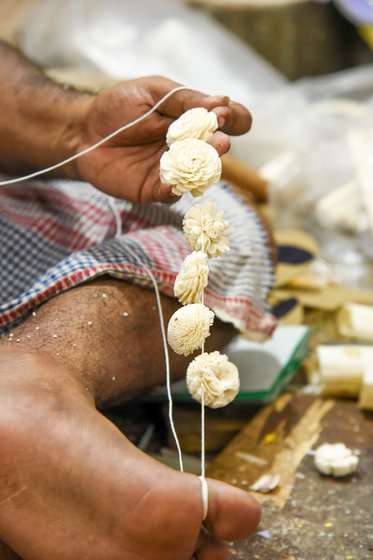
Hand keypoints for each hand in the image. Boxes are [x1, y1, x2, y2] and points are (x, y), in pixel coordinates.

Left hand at [73, 76, 251, 203]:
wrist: (82, 131)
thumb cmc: (117, 107)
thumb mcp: (152, 92)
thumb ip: (183, 99)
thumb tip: (221, 101)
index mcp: (192, 121)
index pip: (227, 121)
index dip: (232, 118)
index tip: (223, 113)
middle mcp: (188, 147)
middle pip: (216, 150)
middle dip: (220, 144)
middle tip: (220, 138)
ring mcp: (173, 170)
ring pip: (197, 174)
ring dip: (205, 166)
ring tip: (212, 153)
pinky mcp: (153, 190)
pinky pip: (171, 193)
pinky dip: (175, 189)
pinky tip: (177, 182)